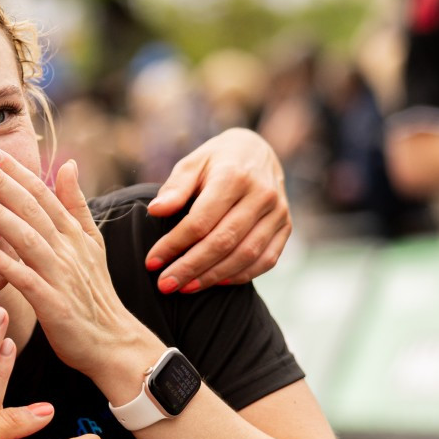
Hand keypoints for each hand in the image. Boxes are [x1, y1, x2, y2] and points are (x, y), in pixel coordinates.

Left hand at [0, 147, 162, 393]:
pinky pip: (27, 281)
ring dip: (1, 215)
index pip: (42, 194)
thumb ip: (76, 204)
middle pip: (33, 209)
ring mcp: (61, 276)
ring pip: (28, 238)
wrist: (113, 342)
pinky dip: (7, 264)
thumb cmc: (95, 294)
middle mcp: (67, 249)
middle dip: (3, 182)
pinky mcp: (54, 304)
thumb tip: (68, 164)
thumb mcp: (92, 243)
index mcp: (73, 233)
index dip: (16, 171)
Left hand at [143, 128, 291, 292]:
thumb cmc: (216, 161)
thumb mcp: (192, 164)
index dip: (174, 244)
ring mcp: (278, 212)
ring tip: (185, 287)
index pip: (201, 220)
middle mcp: (261, 195)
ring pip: (246, 255)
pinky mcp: (286, 226)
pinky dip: (240, 275)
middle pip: (223, 241)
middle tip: (165, 285)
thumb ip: (175, 188)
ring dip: (213, 276)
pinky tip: (215, 282)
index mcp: (234, 176)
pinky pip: (266, 260)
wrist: (257, 151)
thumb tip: (156, 211)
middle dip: (191, 267)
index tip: (152, 262)